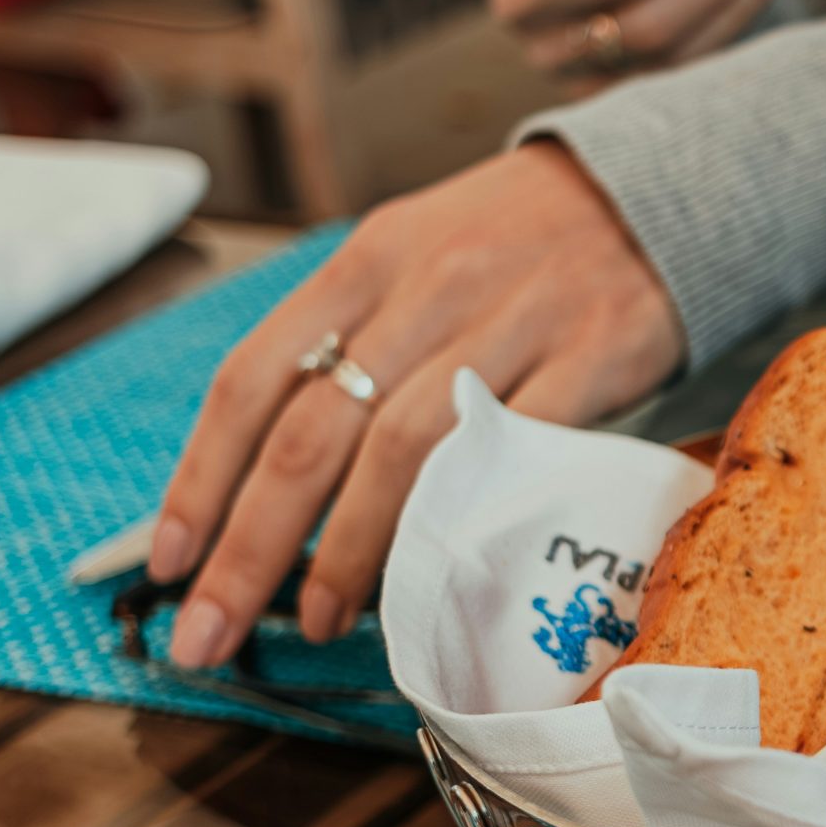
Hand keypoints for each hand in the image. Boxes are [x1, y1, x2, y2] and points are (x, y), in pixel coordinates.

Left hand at [150, 143, 684, 664]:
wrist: (655, 194)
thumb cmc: (515, 245)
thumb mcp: (414, 258)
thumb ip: (351, 343)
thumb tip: (268, 475)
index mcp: (366, 261)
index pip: (253, 378)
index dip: (201, 480)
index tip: (170, 564)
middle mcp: (424, 289)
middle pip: (311, 434)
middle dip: (249, 547)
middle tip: (209, 631)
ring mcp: (509, 325)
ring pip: (400, 454)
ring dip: (345, 552)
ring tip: (315, 621)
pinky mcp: (589, 359)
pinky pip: (506, 456)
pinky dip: (455, 522)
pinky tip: (426, 577)